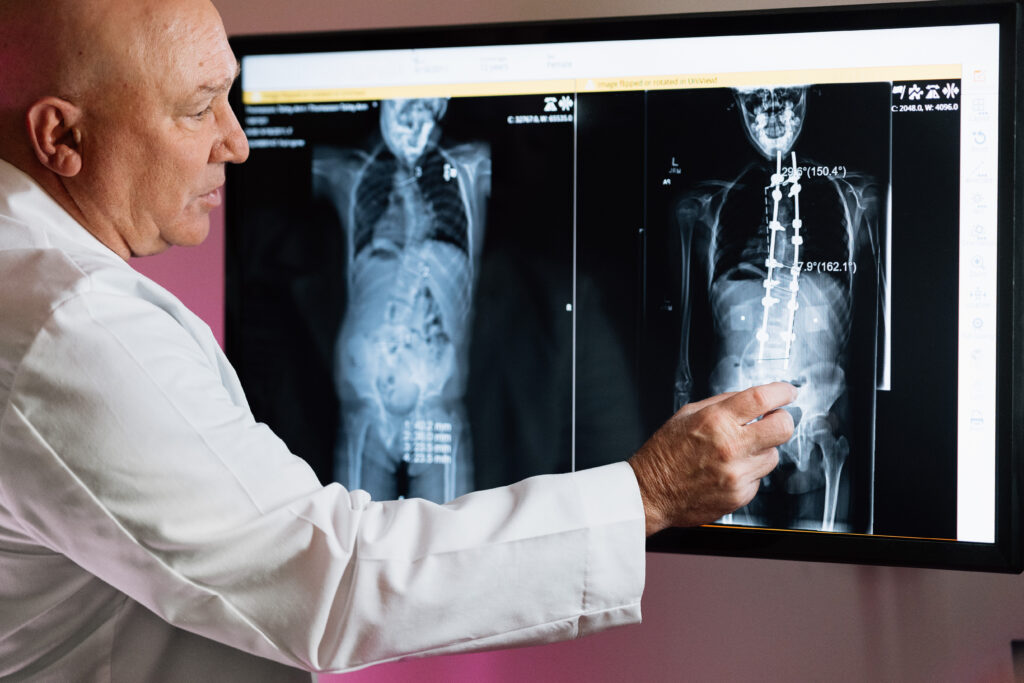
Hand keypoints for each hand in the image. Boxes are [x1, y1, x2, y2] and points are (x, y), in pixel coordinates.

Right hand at [628, 382, 796, 535]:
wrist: (650, 493)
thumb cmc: (664, 454)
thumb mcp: (686, 415)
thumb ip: (721, 404)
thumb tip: (752, 400)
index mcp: (715, 421)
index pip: (762, 399)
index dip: (782, 392)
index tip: (787, 393)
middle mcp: (729, 446)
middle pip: (783, 427)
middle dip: (783, 420)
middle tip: (774, 420)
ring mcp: (737, 473)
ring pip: (774, 455)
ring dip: (762, 450)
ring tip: (737, 452)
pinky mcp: (740, 495)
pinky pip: (759, 478)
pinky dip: (749, 473)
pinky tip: (728, 471)